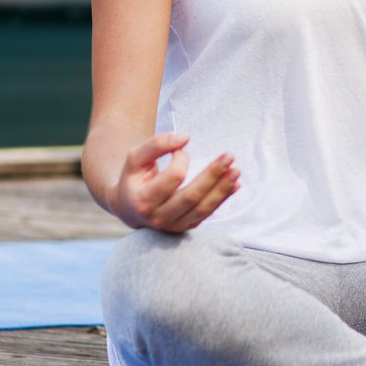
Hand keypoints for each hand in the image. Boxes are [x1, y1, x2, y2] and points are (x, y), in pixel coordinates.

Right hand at [111, 131, 239, 231]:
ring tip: (236, 171)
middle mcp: (158, 218)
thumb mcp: (135, 158)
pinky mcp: (185, 227)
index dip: (181, 159)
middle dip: (213, 175)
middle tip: (229, 156)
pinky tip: (235, 184)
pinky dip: (222, 198)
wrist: (129, 207)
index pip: (173, 178)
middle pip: (192, 197)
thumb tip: (185, 137)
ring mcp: (173, 226)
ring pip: (203, 209)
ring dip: (222, 189)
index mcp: (142, 200)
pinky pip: (207, 214)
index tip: (180, 150)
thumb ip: (156, 144)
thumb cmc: (134, 178)